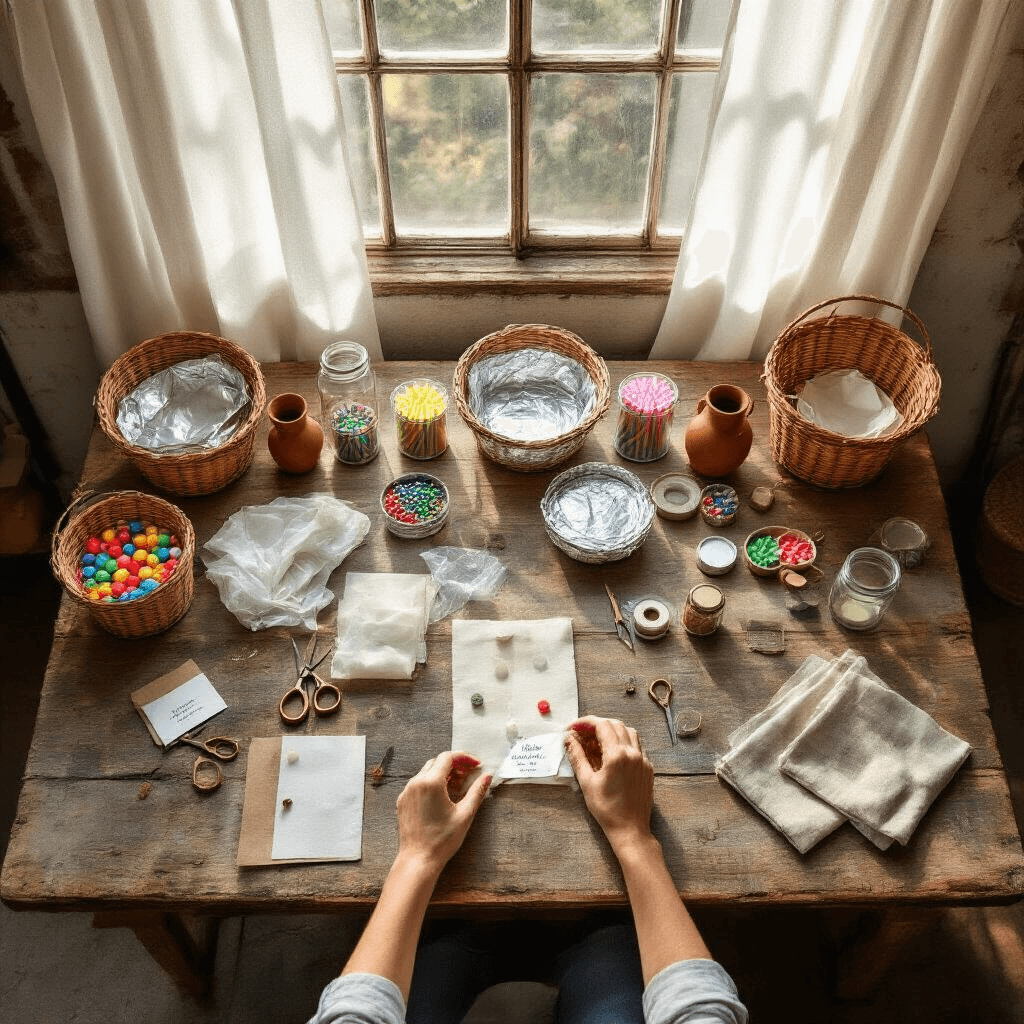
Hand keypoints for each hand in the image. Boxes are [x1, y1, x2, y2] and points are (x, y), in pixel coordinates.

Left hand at [396, 751, 490, 874]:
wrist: (418, 860)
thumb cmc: (441, 840)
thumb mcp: (465, 815)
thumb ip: (477, 792)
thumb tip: (487, 777)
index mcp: (431, 783)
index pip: (448, 757)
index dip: (464, 757)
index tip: (476, 764)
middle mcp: (416, 783)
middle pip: (436, 762)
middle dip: (454, 764)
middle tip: (468, 774)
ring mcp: (406, 792)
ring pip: (426, 772)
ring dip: (442, 773)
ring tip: (457, 785)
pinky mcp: (402, 801)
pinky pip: (417, 784)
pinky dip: (430, 783)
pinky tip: (441, 796)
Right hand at [565, 716, 653, 854]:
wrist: (630, 829)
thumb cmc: (606, 809)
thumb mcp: (586, 782)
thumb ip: (578, 757)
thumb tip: (569, 739)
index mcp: (617, 755)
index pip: (601, 725)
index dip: (585, 722)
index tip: (573, 727)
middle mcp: (633, 753)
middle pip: (615, 725)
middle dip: (597, 725)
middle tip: (582, 733)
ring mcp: (643, 760)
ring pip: (629, 732)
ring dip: (613, 730)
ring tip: (597, 741)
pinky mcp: (648, 768)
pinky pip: (637, 746)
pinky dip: (624, 742)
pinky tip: (613, 753)